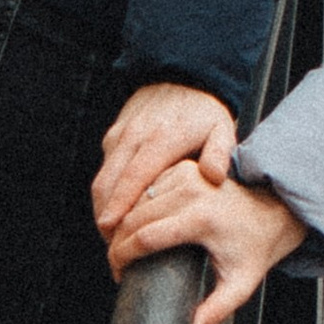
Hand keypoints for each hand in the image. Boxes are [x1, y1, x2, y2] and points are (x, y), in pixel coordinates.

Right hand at [93, 83, 235, 239]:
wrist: (181, 77)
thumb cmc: (204, 111)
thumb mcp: (222, 129)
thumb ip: (220, 153)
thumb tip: (214, 177)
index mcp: (161, 139)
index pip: (134, 178)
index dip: (120, 206)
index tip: (112, 231)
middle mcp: (135, 136)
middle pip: (109, 184)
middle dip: (105, 217)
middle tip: (113, 246)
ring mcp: (121, 135)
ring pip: (101, 179)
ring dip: (102, 208)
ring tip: (113, 236)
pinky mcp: (114, 136)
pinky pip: (104, 169)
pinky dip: (106, 193)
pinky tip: (116, 213)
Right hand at [108, 162, 306, 323]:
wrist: (273, 211)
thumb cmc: (255, 247)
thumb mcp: (240, 284)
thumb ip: (217, 310)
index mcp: (201, 218)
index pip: (145, 237)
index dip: (123, 257)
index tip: (119, 272)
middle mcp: (192, 191)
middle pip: (134, 217)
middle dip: (117, 243)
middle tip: (116, 264)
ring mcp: (187, 175)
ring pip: (136, 200)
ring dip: (122, 222)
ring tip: (121, 247)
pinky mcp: (183, 168)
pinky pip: (146, 186)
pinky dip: (134, 205)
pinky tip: (131, 224)